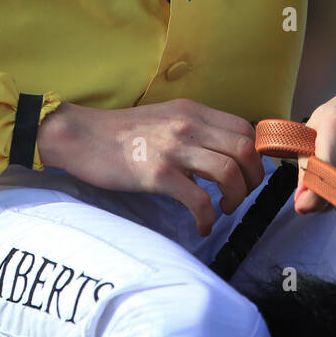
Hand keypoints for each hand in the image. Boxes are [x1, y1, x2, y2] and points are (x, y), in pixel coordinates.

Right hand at [36, 98, 265, 236]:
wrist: (80, 136)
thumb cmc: (120, 132)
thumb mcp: (164, 117)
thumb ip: (193, 129)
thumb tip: (220, 154)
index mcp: (192, 111)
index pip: (244, 128)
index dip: (254, 155)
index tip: (248, 174)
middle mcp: (188, 125)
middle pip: (245, 150)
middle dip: (252, 180)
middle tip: (239, 195)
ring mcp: (173, 148)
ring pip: (229, 173)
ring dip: (235, 198)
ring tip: (223, 209)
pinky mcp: (158, 173)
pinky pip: (199, 200)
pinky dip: (208, 217)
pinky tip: (201, 225)